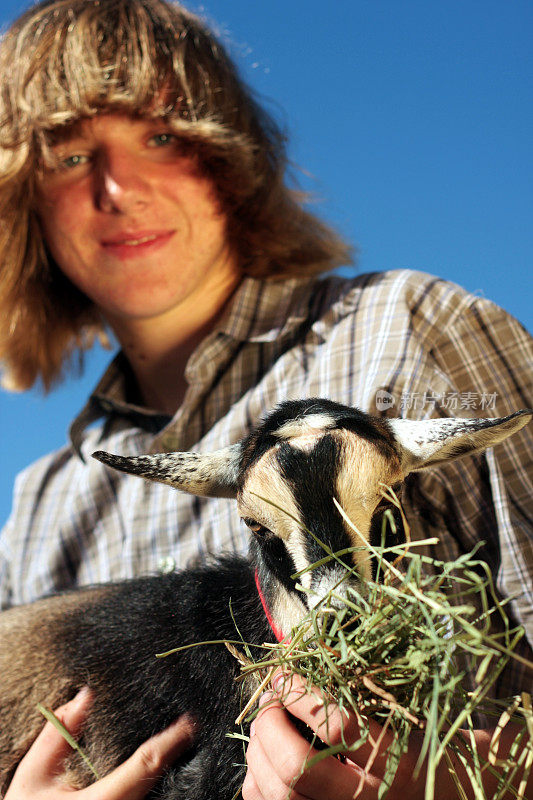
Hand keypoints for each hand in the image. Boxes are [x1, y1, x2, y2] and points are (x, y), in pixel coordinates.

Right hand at [6, 687, 195, 799]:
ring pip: (151, 792)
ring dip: (164, 767)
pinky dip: (149, 780)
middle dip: (172, 750)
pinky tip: (157, 763)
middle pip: (155, 778)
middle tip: (189, 724)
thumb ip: (59, 733)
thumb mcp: (33, 774)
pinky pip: (142, 797)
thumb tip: (86, 695)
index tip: (189, 721)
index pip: (146, 765)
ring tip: (178, 739)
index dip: (170, 741)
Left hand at [243, 672, 422, 799]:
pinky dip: (257, 780)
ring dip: (259, 750)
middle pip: (298, 767)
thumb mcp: (407, 720)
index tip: (285, 674)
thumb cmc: (421, 752)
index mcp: (396, 762)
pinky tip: (265, 757)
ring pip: (281, 794)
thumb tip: (306, 658)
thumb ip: (364, 696)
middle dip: (271, 725)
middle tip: (269, 700)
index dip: (300, 694)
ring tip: (264, 724)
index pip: (336, 725)